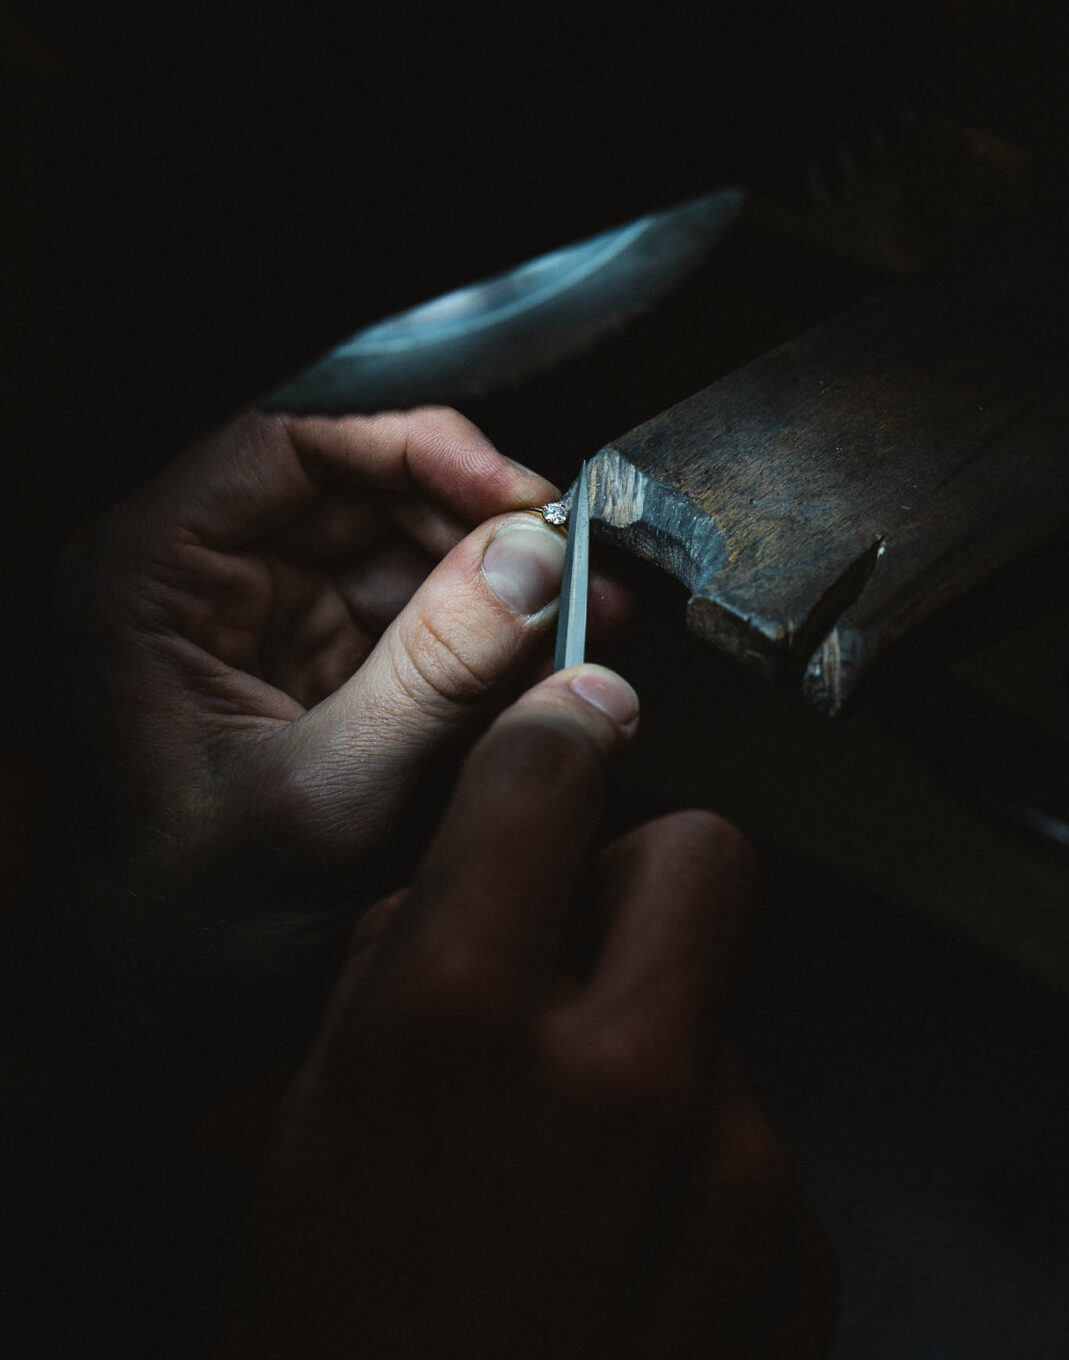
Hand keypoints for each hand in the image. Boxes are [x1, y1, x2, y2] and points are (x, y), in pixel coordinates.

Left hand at [48, 409, 626, 1050]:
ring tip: (577, 617)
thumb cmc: (175, 929)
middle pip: (358, 492)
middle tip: (568, 567)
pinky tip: (540, 664)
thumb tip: (533, 566)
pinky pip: (411, 623)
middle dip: (473, 523)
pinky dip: (481, 640)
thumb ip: (433, 677)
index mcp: (154, 578)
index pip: (286, 444)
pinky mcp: (310, 675)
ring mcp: (261, 627)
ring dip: (492, 583)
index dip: (409, 446)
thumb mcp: (319, 799)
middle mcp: (203, 583)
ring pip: (397, 553)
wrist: (141, 1028)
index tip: (510, 490)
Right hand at [226, 668, 833, 1359]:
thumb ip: (413, 949)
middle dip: (644, 878)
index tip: (570, 725)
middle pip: (706, 851)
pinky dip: (702, 1166)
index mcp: (461, 1019)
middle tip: (587, 953)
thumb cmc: (341, 1317)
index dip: (556, 730)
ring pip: (726, 1013)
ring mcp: (728, 1176)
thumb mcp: (315, 1102)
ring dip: (664, 1052)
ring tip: (581, 1161)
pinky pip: (758, 1139)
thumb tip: (496, 867)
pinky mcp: (789, 1258)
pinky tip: (625, 1240)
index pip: (547, 773)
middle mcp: (617, 1077)